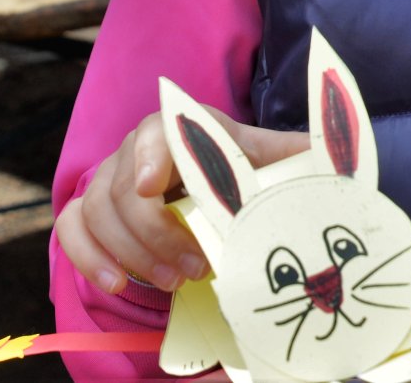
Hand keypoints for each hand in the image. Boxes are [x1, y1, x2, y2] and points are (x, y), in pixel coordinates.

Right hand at [55, 108, 306, 295]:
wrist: (196, 179)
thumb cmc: (234, 167)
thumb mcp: (265, 159)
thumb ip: (293, 154)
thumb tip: (338, 150)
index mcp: (180, 128)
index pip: (157, 129)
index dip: (152, 154)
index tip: (153, 185)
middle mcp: (136, 148)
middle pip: (126, 185)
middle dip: (157, 232)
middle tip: (196, 268)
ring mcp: (107, 179)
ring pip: (97, 210)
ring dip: (131, 252)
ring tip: (173, 282)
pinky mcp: (89, 211)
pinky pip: (72, 229)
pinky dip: (89, 257)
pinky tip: (117, 283)